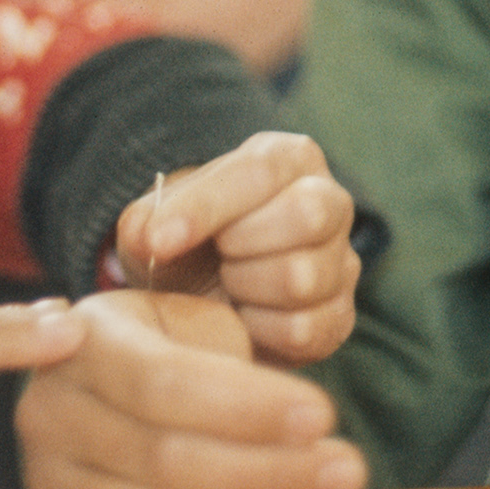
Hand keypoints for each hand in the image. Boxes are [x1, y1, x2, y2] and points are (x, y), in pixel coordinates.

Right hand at [17, 290, 366, 488]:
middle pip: (163, 455)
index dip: (246, 407)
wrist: (106, 375)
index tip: (323, 416)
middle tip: (346, 470)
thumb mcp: (192, 323)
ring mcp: (49, 477)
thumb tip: (314, 430)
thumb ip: (237, 366)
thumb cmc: (167, 343)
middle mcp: (51, 409)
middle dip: (266, 468)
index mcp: (85, 339)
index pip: (163, 382)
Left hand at [117, 131, 358, 365]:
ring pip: (301, 277)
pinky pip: (302, 329)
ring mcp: (343, 263)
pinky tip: (243, 316)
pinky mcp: (340, 318)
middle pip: (306, 215)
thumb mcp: (154, 223)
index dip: (206, 206)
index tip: (160, 240)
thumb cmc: (187, 245)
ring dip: (244, 287)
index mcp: (288, 158)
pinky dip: (257, 330)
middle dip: (240, 242)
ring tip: (228, 281)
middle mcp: (330, 201)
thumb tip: (152, 238)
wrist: (203, 298)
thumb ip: (146, 222)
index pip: (259, 170)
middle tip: (215, 253)